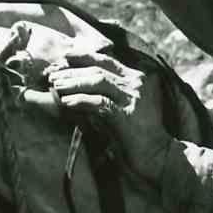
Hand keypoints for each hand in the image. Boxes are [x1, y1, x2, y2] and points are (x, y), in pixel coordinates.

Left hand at [48, 50, 171, 183]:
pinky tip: (66, 103)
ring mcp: (133, 97)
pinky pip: (99, 102)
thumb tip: (78, 88)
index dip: (84, 57)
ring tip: (55, 87)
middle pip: (98, 69)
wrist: (160, 156)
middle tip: (52, 76)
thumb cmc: (141, 136)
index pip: (107, 60)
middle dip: (72, 72)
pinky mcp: (127, 114)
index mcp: (138, 78)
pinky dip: (80, 100)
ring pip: (97, 81)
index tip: (64, 57)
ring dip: (73, 83)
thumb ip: (110, 94)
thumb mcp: (126, 108)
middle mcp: (137, 83)